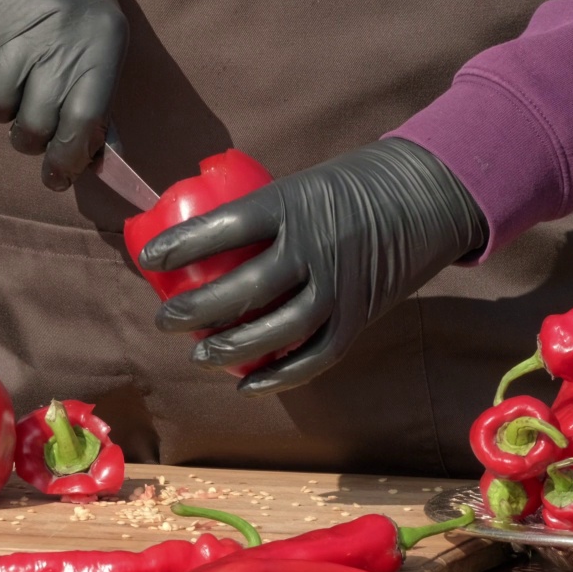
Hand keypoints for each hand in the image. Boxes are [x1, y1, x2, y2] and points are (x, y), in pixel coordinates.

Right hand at [0, 0, 126, 189]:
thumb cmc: (76, 13)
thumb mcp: (102, 50)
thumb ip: (95, 107)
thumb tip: (90, 165)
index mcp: (100, 51)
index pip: (81, 127)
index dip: (66, 161)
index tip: (56, 177)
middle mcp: (59, 38)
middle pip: (34, 125)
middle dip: (30, 136)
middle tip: (31, 121)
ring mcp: (15, 25)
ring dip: (2, 103)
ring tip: (14, 75)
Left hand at [138, 139, 488, 396]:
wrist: (424, 195)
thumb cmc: (346, 188)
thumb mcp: (300, 187)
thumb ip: (262, 219)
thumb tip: (200, 245)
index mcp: (292, 205)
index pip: (225, 228)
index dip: (182, 246)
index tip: (149, 260)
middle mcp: (314, 247)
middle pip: (245, 289)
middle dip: (196, 310)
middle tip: (165, 319)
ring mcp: (340, 286)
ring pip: (277, 329)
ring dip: (231, 350)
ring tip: (198, 355)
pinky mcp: (360, 316)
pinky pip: (316, 355)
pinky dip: (280, 375)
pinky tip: (248, 385)